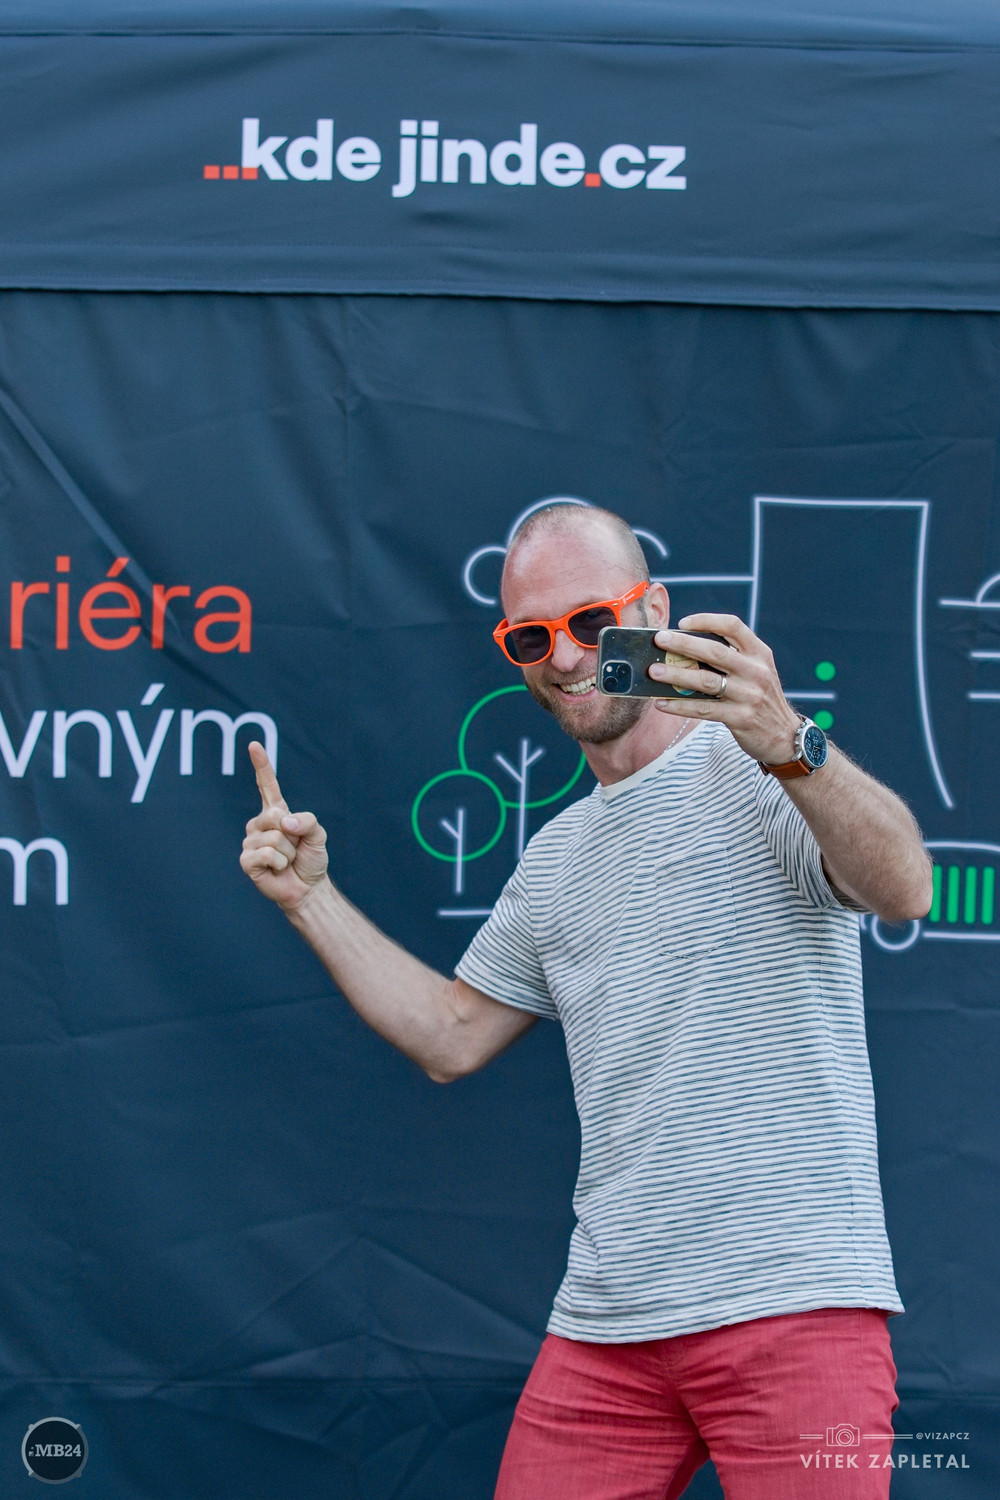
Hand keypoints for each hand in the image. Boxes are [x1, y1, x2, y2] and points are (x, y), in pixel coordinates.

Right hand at [240, 742, 328, 911]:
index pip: (267, 786)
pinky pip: (266, 855)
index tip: (254, 745)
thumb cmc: (311, 859)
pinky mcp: (246, 860)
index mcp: (276, 813)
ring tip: (286, 861)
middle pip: (274, 815)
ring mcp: (251, 841)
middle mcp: (259, 824)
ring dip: (288, 853)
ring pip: (274, 839)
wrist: (307, 887)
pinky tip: (277, 869)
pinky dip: (279, 864)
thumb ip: (308, 821)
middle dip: (292, 834)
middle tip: (294, 848)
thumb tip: (284, 822)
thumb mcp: (319, 834)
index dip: (261, 765)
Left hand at [648, 613, 801, 763]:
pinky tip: (662, 703)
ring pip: (706, 681)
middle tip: (659, 640)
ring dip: (676, 675)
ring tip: (654, 671)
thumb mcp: (756, 672)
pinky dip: (680, 706)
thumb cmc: (760, 698)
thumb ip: (731, 659)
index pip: (732, 626)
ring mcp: (749, 695)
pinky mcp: (740, 718)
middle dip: (683, 644)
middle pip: (715, 651)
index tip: (683, 622)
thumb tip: (683, 651)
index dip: (707, 621)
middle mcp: (756, 671)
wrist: (784, 736)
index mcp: (759, 653)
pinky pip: (704, 709)